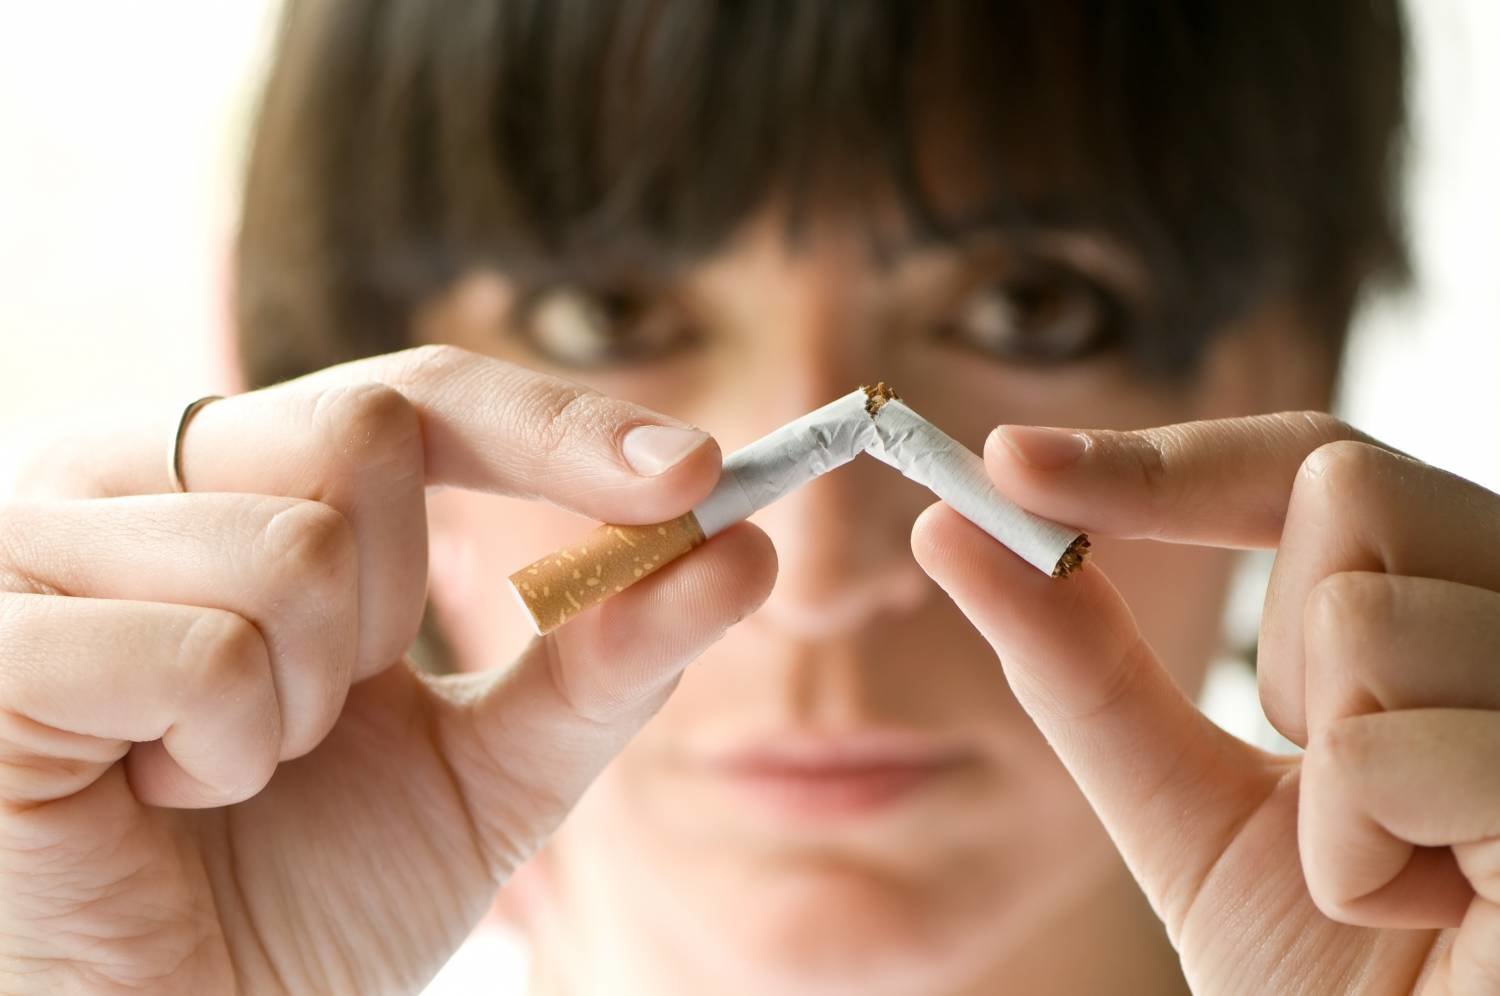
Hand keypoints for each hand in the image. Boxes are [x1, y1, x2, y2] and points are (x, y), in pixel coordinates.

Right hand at [0, 345, 775, 993]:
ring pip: (294, 546)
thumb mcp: (489, 769)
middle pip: (365, 424)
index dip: (560, 425)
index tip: (699, 474)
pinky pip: (203, 648)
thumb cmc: (306, 898)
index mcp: (238, 482)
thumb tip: (744, 551)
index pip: (417, 393)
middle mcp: (130, 473)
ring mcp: (38, 540)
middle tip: (317, 716)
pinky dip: (219, 756)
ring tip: (220, 773)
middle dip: (398, 605)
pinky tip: (150, 799)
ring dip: (305, 705)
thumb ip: (602, 661)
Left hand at [911, 412, 1499, 994]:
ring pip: (1361, 624)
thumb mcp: (1182, 804)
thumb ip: (1083, 667)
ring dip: (1329, 792)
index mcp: (1449, 606)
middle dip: (1285, 655)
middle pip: (1352, 490)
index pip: (1316, 462)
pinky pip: (1383, 757)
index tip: (1010, 464)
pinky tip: (1445, 917)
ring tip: (1410, 874)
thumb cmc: (1332, 975)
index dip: (1163, 459)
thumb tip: (954, 530)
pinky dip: (1362, 865)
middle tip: (1342, 787)